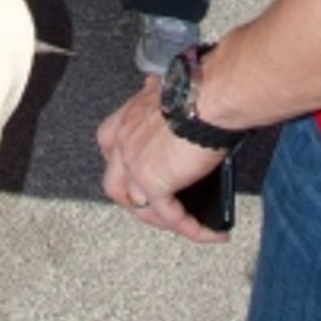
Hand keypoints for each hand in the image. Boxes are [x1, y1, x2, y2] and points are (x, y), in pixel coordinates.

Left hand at [97, 80, 230, 243]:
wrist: (208, 96)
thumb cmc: (196, 89)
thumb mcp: (166, 90)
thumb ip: (157, 96)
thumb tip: (157, 88)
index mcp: (125, 118)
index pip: (109, 148)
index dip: (123, 167)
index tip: (140, 175)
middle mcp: (122, 141)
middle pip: (116, 184)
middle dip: (135, 200)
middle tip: (161, 208)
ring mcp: (134, 165)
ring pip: (137, 205)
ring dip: (159, 219)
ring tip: (186, 225)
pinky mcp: (154, 184)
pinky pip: (171, 215)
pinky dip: (192, 228)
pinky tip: (211, 232)